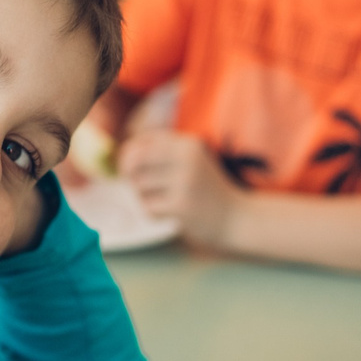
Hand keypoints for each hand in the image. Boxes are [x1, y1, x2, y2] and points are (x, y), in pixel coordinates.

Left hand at [117, 130, 235, 244]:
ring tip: (164, 202)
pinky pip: (148, 208)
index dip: (127, 155)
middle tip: (139, 188)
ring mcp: (185, 182)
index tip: (129, 170)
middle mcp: (187, 158)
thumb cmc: (206, 190)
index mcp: (188, 144)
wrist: (237, 218)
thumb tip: (122, 159)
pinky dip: (153, 214)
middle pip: (135, 161)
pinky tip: (170, 215)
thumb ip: (160, 155)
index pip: (142, 141)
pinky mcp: (182, 206)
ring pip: (139, 187)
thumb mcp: (190, 162)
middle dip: (130, 176)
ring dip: (144, 198)